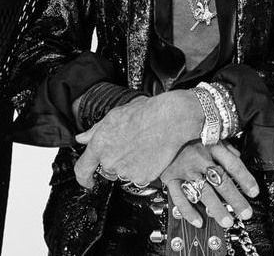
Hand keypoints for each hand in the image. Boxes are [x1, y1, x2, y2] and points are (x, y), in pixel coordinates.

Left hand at [74, 91, 201, 187]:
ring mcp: (125, 171)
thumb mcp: (117, 114)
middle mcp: (110, 160)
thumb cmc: (147, 112)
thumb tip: (82, 138)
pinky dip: (145, 167)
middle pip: (109, 167)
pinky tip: (152, 152)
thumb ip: (96, 130)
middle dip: (118, 159)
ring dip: (132, 163)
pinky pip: (140, 176)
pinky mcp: (142, 177)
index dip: (83, 178)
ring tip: (145, 144)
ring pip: (125, 172)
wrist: (171, 118)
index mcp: (100, 144)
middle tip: (132, 144)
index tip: (87, 181)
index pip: (82, 169)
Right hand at [161, 140, 258, 228]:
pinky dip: (189, 211)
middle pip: (221, 180)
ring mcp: (185, 169)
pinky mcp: (170, 177)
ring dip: (217, 208)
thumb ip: (224, 146)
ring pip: (203, 191)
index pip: (232, 164)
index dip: (245, 179)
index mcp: (211, 145)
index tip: (254, 192)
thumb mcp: (209, 133)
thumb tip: (238, 157)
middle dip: (235, 199)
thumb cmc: (189, 133)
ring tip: (228, 222)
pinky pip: (180, 197)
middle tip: (246, 214)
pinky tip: (199, 221)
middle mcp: (199, 157)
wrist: (162, 129)